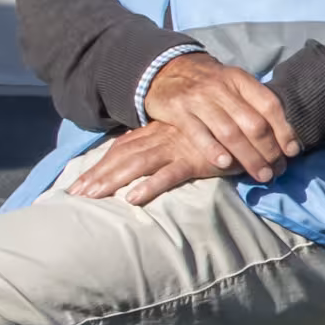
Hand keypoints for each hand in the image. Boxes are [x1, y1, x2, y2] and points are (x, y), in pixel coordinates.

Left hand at [64, 117, 240, 205]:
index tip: (78, 184)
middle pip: (121, 158)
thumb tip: (141, 162)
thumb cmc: (216, 136)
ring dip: (113, 180)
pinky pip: (169, 175)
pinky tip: (132, 198)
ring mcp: (176, 149)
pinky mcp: (194, 160)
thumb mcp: (184, 138)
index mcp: (156, 134)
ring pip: (137, 165)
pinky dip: (150, 186)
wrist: (249, 125)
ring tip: (93, 197)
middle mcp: (161, 139)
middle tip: (74, 194)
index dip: (98, 167)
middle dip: (97, 176)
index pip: (120, 150)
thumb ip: (164, 146)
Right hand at [139, 54, 296, 180]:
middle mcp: (221, 88)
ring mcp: (198, 99)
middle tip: (277, 171)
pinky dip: (213, 150)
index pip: (270, 105)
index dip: (284, 130)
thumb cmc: (208, 84)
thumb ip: (254, 104)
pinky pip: (198, 134)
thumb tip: (284, 135)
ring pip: (230, 132)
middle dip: (269, 151)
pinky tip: (225, 165)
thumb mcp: (233, 83)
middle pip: (253, 123)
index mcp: (240, 80)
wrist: (165, 69)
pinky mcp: (178, 110)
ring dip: (248, 157)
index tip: (293, 152)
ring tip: (260, 175)